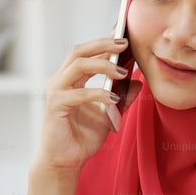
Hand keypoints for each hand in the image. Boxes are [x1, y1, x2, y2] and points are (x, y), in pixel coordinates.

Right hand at [34, 37, 140, 172]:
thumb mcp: (109, 115)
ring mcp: (57, 91)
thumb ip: (121, 98)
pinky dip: (97, 94)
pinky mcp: (56, 106)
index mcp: (73, 78)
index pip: (89, 52)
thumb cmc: (82, 137)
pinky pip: (78, 93)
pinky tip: (112, 99)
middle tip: (125, 43)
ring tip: (122, 72)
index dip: (106, 40)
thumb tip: (139, 82)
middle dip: (103, 44)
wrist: (66, 162)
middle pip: (80, 50)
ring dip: (102, 65)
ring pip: (78, 65)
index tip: (126, 32)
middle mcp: (62, 80)